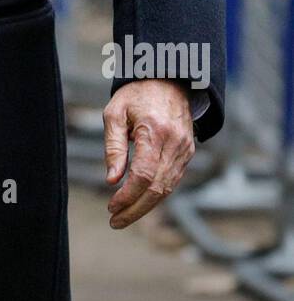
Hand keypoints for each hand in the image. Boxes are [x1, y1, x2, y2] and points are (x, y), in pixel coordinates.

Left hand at [103, 80, 195, 228]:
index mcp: (156, 131)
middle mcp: (175, 143)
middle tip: (115, 221)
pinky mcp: (188, 152)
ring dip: (146, 206)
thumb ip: (113, 147)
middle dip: (136, 209)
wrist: (168, 78)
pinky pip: (173, 179)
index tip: (111, 207)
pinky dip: (157, 194)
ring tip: (124, 216)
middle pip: (157, 187)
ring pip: (167, 187)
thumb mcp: (115, 113)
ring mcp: (185, 149)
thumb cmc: (137, 93)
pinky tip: (140, 201)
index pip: (144, 175)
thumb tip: (112, 180)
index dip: (128, 196)